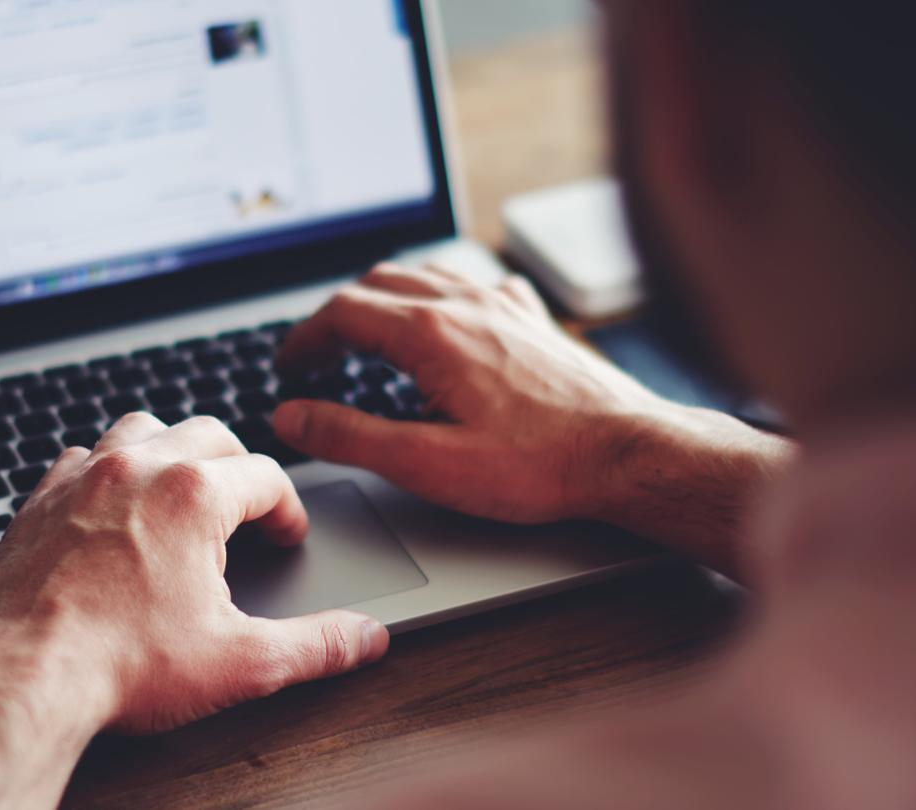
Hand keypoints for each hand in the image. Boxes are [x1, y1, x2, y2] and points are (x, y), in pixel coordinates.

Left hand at [0, 413, 387, 737]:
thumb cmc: (121, 666)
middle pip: (209, 434)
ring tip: (184, 492)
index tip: (286, 537)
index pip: (266, 477)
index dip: (288, 510)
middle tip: (247, 510)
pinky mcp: (38, 500)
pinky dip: (106, 470)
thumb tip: (364, 638)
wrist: (22, 679)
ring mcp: (81, 478)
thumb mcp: (240, 661)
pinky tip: (112, 508)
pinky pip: (81, 457)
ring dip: (171, 452)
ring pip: (142, 428)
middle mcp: (137, 468)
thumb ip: (315, 645)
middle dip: (238, 467)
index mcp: (194, 494)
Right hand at [273, 263, 788, 575]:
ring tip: (365, 332)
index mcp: (431, 333)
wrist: (627, 452)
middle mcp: (466, 303)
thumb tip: (293, 417)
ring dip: (383, 298)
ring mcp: (504, 304)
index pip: (342, 312)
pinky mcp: (533, 319)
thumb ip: (350, 436)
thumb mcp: (427, 463)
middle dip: (337, 315)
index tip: (288, 365)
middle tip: (317, 354)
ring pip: (425, 275)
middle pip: (377, 284)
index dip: (304, 338)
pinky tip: (447, 319)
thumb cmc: (538, 465)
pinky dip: (440, 294)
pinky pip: (474, 283)